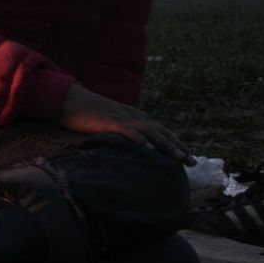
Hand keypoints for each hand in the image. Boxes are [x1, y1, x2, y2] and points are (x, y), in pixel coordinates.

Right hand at [56, 83, 192, 164]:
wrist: (71, 100)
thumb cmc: (90, 114)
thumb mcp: (112, 123)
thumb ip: (126, 132)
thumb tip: (135, 149)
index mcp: (136, 117)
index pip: (162, 131)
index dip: (177, 144)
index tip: (189, 157)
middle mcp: (134, 116)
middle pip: (162, 132)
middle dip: (178, 147)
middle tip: (192, 162)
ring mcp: (123, 118)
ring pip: (150, 132)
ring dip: (165, 145)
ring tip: (178, 157)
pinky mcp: (110, 121)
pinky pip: (128, 130)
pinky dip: (138, 139)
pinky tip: (147, 149)